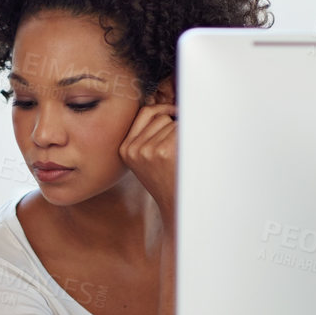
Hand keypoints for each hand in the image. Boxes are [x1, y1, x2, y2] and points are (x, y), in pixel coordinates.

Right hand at [119, 101, 177, 219]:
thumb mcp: (148, 159)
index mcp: (125, 149)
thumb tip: (168, 108)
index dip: (163, 109)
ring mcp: (146, 150)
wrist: (178, 206)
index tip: (175, 112)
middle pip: (159, 116)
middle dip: (174, 124)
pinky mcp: (162, 152)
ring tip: (183, 155)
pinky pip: (180, 129)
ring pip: (171, 122)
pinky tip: (187, 154)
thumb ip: (150, 135)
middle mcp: (132, 149)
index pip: (144, 113)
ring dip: (182, 133)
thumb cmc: (168, 180)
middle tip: (182, 144)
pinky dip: (189, 136)